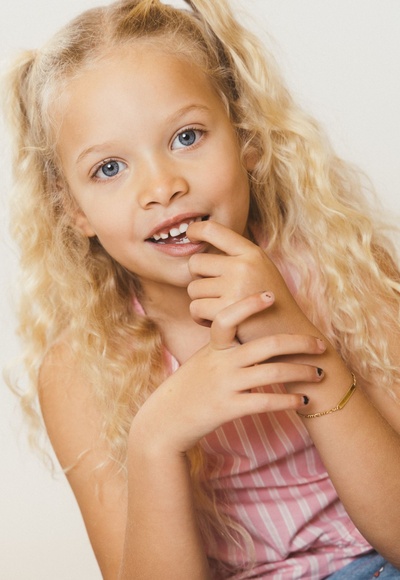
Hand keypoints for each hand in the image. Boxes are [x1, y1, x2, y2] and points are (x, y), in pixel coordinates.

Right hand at [130, 292, 325, 453]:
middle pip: (265, 345)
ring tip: (318, 374)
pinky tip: (302, 401)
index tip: (271, 296)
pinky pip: (265, 402)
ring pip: (272, 373)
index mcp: (213, 348)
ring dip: (301, 372)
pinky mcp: (228, 408)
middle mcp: (220, 362)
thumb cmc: (189, 387)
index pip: (228, 317)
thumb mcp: (201, 360)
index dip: (249, 305)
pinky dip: (288, 400)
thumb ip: (223, 347)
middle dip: (298, 343)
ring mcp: (225, 385)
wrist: (166, 420)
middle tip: (320, 344)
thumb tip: (249, 333)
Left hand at [187, 219, 314, 342]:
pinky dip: (201, 318)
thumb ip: (235, 258)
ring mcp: (235, 288)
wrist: (289, 335)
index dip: (195, 230)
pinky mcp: (227, 311)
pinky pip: (196, 309)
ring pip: (193, 289)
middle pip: (195, 263)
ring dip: (200, 302)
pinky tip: (215, 321)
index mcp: (251, 253)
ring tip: (218, 309)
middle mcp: (243, 266)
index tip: (191, 235)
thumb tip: (198, 245)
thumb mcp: (261, 270)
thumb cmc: (270, 304)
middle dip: (198, 279)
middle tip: (213, 292)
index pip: (213, 230)